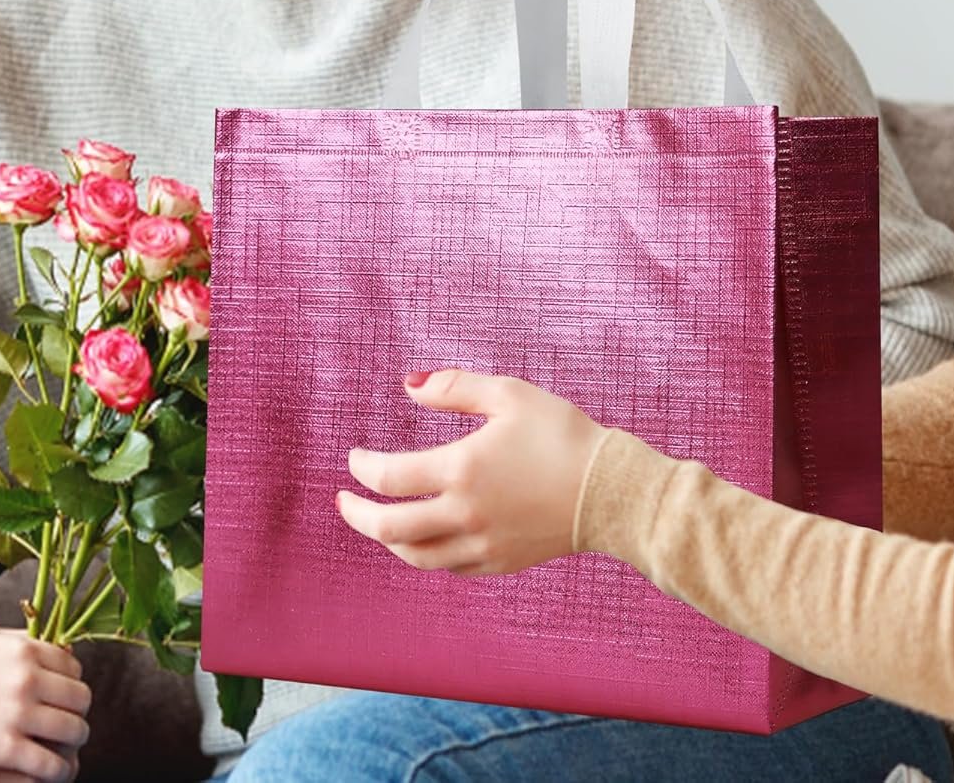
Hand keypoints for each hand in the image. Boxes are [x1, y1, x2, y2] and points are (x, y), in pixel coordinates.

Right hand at [0, 626, 88, 780]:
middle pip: (80, 697)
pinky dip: (59, 770)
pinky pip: (52, 764)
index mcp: (23, 648)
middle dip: (77, 711)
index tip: (63, 694)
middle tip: (67, 721)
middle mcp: (27, 677)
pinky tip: (55, 771)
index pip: (73, 665)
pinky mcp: (5, 748)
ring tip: (65, 748)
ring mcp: (17, 713)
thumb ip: (20, 641)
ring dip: (74, 741)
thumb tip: (50, 648)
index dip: (72, 681)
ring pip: (74, 729)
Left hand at [337, 370, 606, 575]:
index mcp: (462, 470)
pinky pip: (449, 567)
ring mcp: (483, 545)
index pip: (389, 477)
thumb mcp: (508, 395)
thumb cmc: (561, 434)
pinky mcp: (501, 562)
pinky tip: (422, 537)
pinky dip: (425, 554)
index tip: (354, 457)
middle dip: (358, 515)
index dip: (362, 468)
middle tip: (342, 501)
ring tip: (375, 523)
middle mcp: (465, 514)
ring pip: (417, 556)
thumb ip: (453, 387)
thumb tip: (407, 385)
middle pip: (390, 528)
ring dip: (387, 541)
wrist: (612, 490)